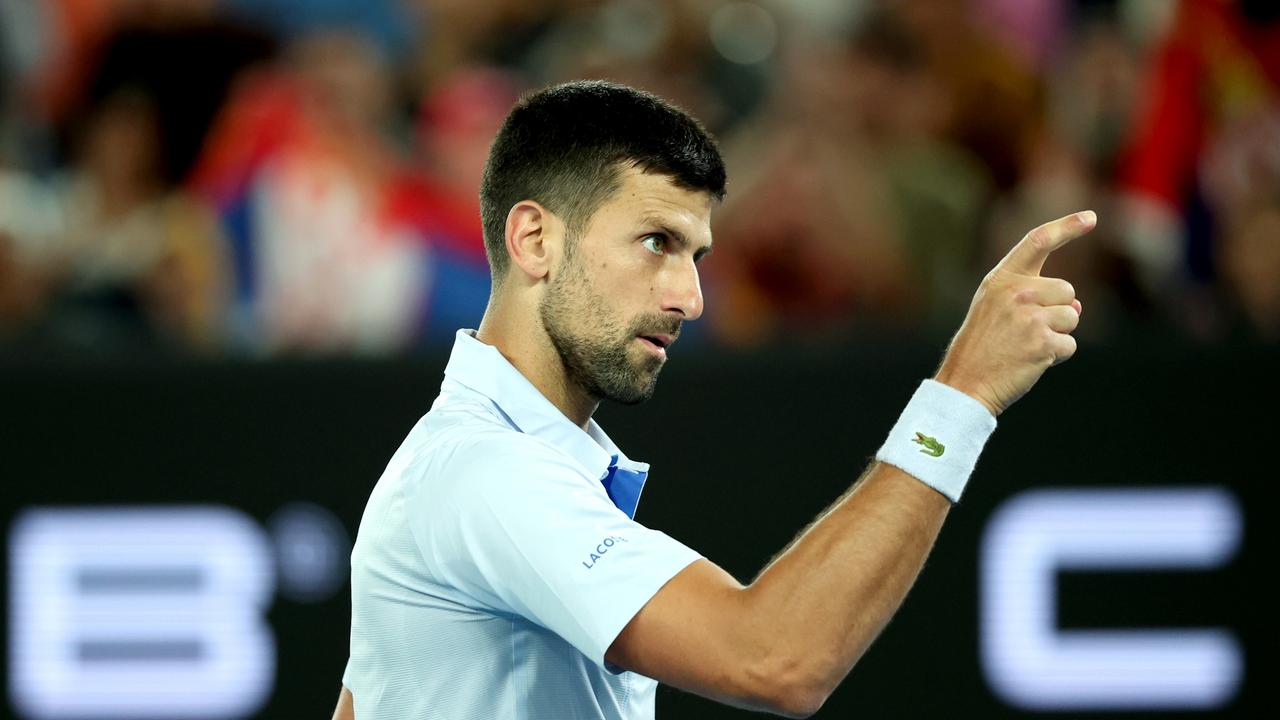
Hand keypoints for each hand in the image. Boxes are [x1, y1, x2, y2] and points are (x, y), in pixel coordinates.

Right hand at [935, 211, 1095, 415]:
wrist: (966, 383)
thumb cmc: (981, 347)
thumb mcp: (995, 310)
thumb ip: (1033, 298)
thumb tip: (1079, 307)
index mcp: (1001, 280)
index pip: (1037, 242)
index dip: (1067, 227)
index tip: (1090, 218)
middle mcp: (1016, 293)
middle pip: (1067, 291)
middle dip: (1057, 312)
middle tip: (1025, 333)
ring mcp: (1030, 317)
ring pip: (1072, 318)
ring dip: (1058, 335)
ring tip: (1026, 347)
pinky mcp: (1042, 342)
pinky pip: (1070, 344)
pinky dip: (1057, 356)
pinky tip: (1031, 360)